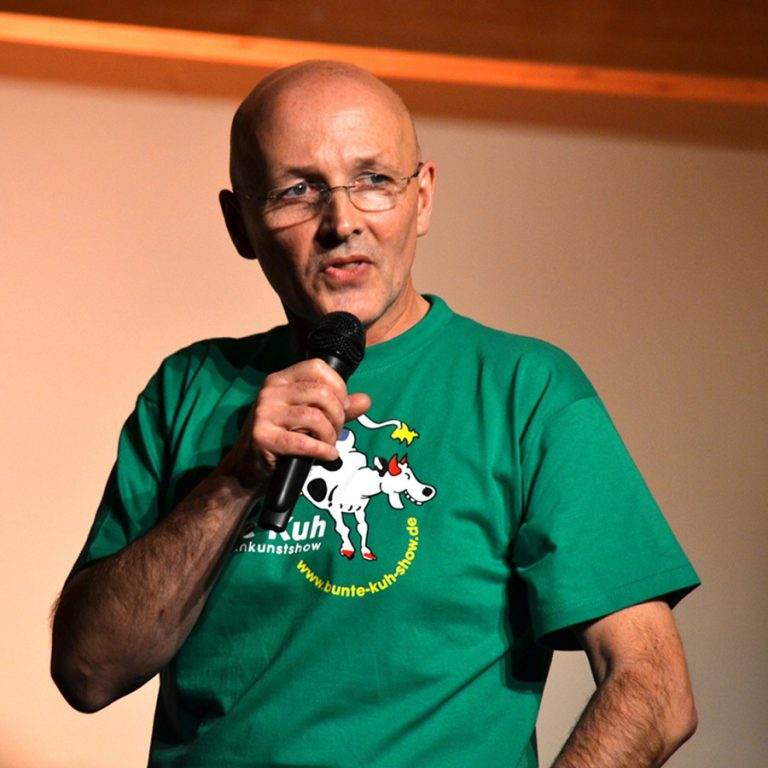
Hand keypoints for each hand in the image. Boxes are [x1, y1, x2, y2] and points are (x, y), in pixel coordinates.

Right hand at [216, 358, 370, 493]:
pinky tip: (327, 455)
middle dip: (338, 415)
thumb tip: (365, 400)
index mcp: (280, 380)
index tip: (343, 406)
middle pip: (320, 393)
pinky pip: (303, 442)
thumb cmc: (281, 440)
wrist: (247, 469)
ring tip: (329, 445)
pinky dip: (323, 450)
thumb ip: (337, 408)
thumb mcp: (309, 419)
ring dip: (331, 435)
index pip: (317, 367)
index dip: (338, 386)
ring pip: (315, 417)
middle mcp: (270, 391)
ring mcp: (264, 413)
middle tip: (336, 431)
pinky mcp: (263, 437)